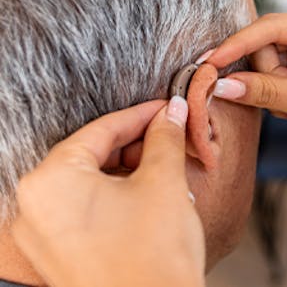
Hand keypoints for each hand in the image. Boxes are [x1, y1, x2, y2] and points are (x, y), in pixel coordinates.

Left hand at [12, 98, 204, 286]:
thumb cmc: (153, 256)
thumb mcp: (165, 182)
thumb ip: (165, 139)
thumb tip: (172, 113)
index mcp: (51, 180)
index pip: (100, 130)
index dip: (143, 115)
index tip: (170, 109)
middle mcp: (34, 207)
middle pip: (90, 155)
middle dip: (136, 145)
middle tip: (173, 139)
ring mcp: (42, 236)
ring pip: (87, 183)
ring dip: (128, 171)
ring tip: (167, 172)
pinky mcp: (57, 256)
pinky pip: (83, 211)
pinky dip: (115, 197)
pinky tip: (149, 199)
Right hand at [207, 10, 286, 185]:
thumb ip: (267, 92)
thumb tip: (224, 84)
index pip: (272, 26)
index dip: (240, 44)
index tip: (212, 61)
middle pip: (264, 44)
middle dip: (268, 76)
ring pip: (265, 63)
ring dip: (274, 89)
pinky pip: (272, 77)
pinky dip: (278, 96)